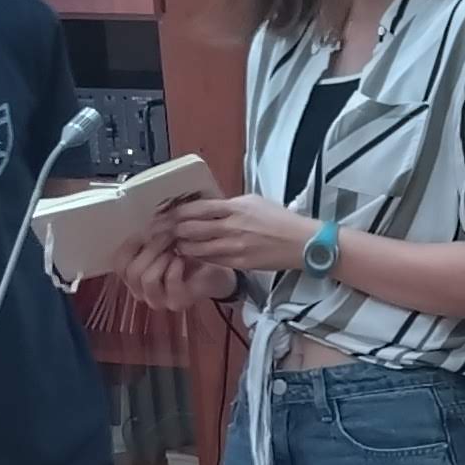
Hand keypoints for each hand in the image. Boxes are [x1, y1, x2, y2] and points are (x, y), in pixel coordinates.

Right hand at [119, 231, 227, 312]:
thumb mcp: (164, 242)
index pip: (118, 263)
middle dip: (150, 248)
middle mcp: (141, 291)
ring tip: (174, 248)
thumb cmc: (187, 255)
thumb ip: (149, 236)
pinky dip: (175, 267)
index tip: (147, 229)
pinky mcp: (176, 303)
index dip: (131, 244)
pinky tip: (182, 259)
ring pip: (147, 279)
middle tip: (167, 234)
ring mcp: (158, 300)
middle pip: (132, 271)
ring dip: (161, 258)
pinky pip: (169, 283)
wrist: (215, 270)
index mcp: (132, 275)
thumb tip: (145, 225)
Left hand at [168, 194, 319, 273]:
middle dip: (172, 230)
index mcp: (235, 207)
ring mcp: (233, 247)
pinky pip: (209, 260)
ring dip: (181, 246)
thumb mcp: (254, 202)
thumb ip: (230, 204)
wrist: (301, 243)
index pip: (196, 208)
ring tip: (174, 244)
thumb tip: (210, 207)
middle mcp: (231, 226)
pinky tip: (191, 255)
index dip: (177, 212)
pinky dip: (197, 258)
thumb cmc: (281, 220)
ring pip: (195, 248)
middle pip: (190, 229)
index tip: (167, 214)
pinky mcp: (237, 263)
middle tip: (163, 231)